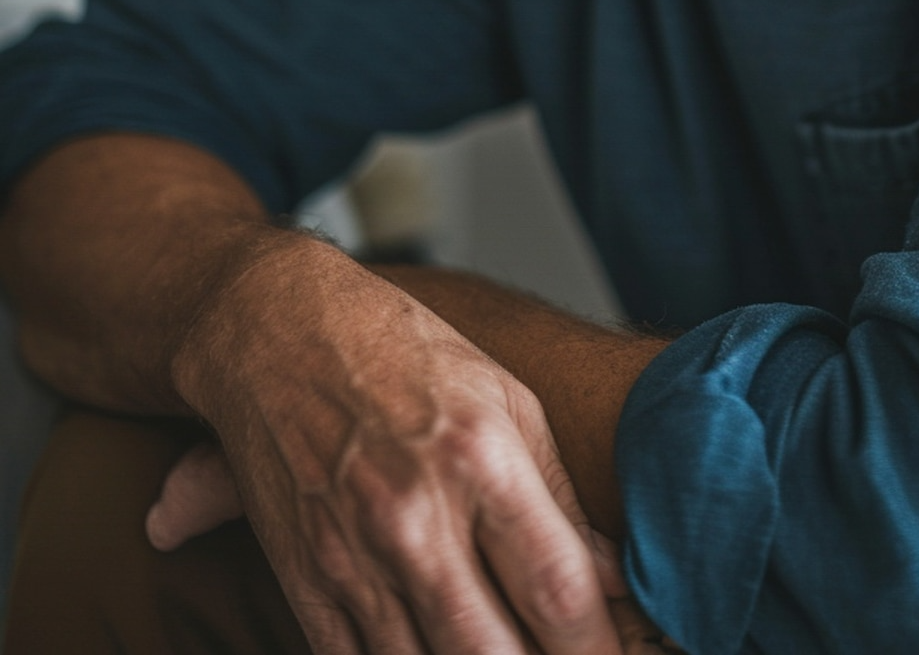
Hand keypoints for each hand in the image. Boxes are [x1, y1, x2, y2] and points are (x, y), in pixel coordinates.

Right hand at [171, 233, 623, 654]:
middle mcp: (416, 516)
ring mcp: (354, 559)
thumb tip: (611, 577)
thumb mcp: (505, 395)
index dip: (598, 643)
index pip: (558, 589)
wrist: (277, 327)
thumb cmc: (403, 351)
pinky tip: (436, 652)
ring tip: (503, 649)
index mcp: (479, 457)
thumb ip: (559, 492)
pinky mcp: (306, 585)